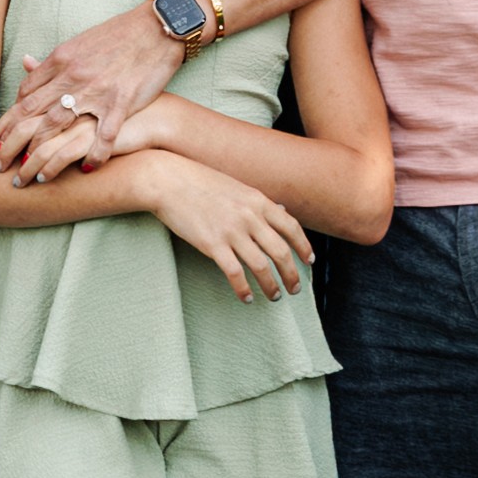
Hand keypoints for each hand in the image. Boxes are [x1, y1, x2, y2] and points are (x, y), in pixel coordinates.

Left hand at [0, 0, 181, 171]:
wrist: (158, 28)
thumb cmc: (120, 36)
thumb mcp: (80, 43)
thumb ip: (52, 60)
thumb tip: (25, 63)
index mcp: (61, 60)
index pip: (25, 94)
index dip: (8, 119)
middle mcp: (72, 76)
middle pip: (30, 114)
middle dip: (9, 141)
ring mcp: (95, 91)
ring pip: (56, 127)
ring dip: (39, 155)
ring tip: (29, 176)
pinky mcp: (120, 103)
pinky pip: (103, 137)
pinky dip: (94, 156)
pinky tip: (85, 171)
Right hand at [142, 154, 312, 302]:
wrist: (168, 180)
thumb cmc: (200, 182)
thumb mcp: (237, 186)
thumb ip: (258, 202)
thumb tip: (281, 210)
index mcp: (258, 201)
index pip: (291, 227)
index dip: (303, 247)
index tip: (309, 262)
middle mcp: (250, 217)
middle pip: (281, 252)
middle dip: (292, 274)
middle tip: (295, 288)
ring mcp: (232, 231)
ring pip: (261, 266)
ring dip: (271, 286)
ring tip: (274, 296)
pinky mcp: (212, 245)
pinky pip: (235, 273)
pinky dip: (243, 289)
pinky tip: (246, 297)